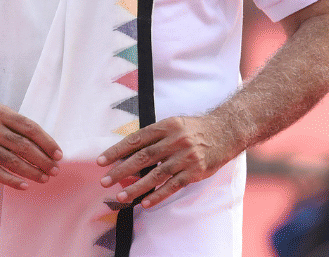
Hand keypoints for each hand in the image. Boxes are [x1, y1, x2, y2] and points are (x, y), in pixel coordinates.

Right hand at [0, 97, 62, 190]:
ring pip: (10, 161)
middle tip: (55, 169)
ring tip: (44, 178)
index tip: (58, 154)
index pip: (30, 128)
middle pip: (22, 146)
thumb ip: (17, 124)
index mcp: (1, 113)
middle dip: (42, 160)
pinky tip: (24, 185)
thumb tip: (44, 144)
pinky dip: (10, 180)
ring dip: (30, 171)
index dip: (46, 142)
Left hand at [97, 113, 238, 207]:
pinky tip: (145, 203)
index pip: (137, 139)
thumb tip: (128, 153)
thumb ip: (155, 136)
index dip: (117, 151)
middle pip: (143, 157)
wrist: (227, 131)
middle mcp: (176, 140)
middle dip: (121, 170)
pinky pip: (173, 185)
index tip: (101, 162)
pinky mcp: (195, 171)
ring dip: (136, 187)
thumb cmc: (196, 129)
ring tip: (121, 197)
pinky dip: (158, 195)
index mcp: (167, 126)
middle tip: (105, 181)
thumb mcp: (175, 124)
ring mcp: (186, 156)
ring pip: (156, 175)